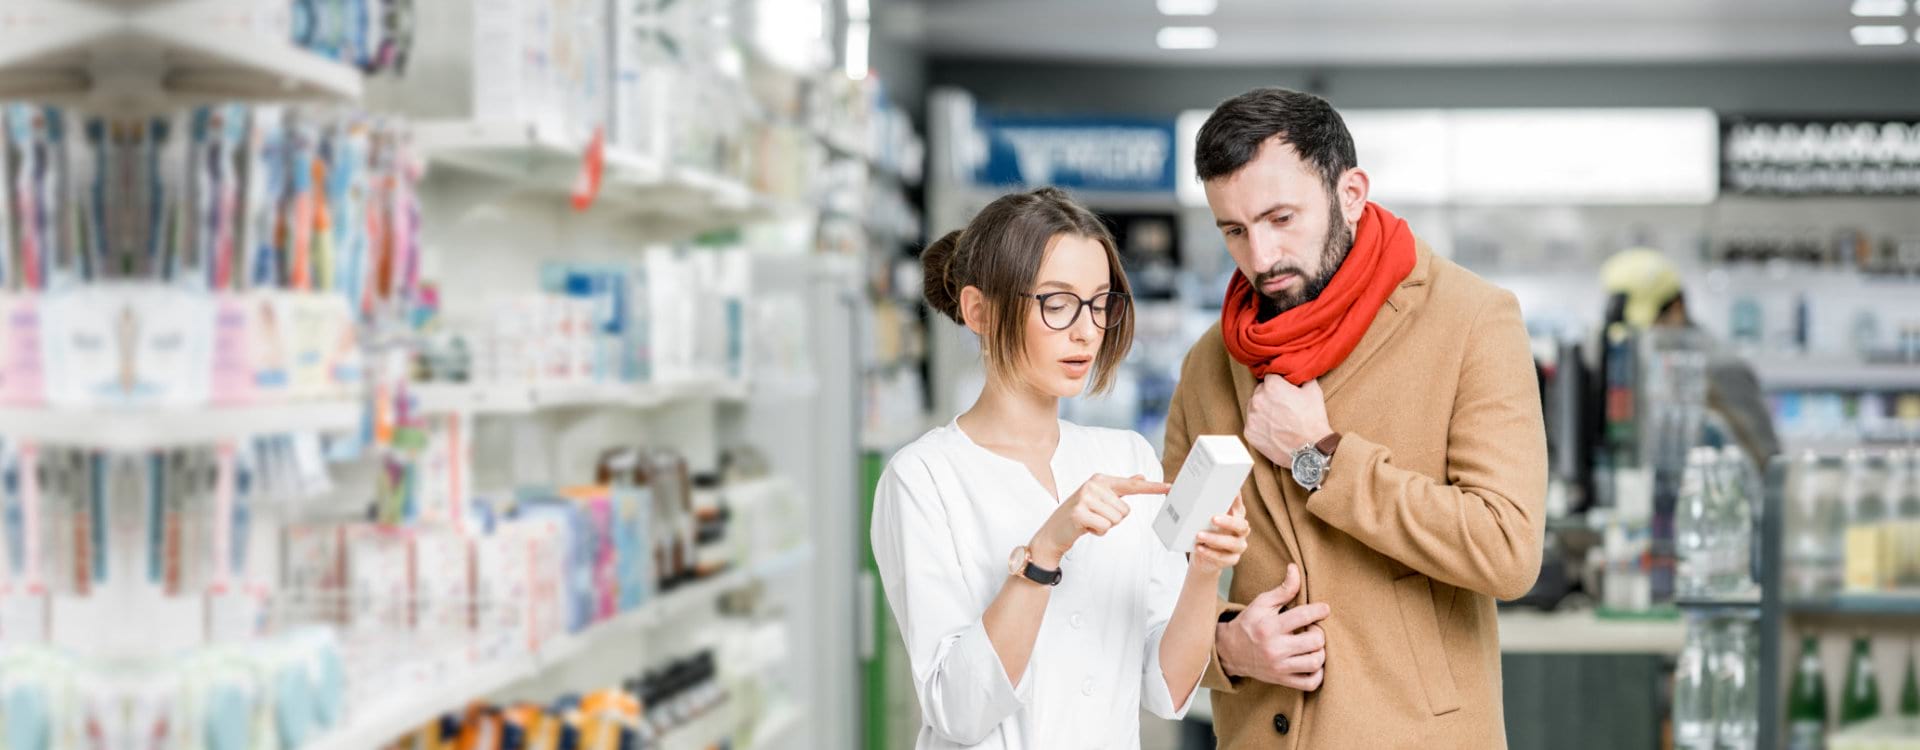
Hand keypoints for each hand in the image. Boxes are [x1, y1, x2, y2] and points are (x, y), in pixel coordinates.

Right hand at [1029, 474, 1170, 566]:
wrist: (1054, 532)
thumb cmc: (1080, 514)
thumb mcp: (1101, 498)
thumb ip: (1121, 487)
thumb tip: (1141, 477)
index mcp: (1100, 480)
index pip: (1131, 485)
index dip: (1152, 488)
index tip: (1170, 487)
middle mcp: (1092, 485)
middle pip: (1125, 510)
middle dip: (1113, 519)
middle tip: (1095, 517)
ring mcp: (1084, 498)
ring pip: (1117, 520)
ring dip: (1105, 526)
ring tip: (1090, 522)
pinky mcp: (1079, 513)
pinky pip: (1105, 527)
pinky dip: (1098, 532)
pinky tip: (1085, 528)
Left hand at [1188, 495, 1249, 575]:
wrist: (1203, 557)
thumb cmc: (1202, 530)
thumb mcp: (1199, 517)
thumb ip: (1191, 503)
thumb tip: (1170, 488)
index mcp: (1235, 515)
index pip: (1238, 504)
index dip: (1237, 498)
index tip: (1231, 491)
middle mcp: (1241, 530)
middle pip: (1241, 525)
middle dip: (1228, 521)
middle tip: (1213, 518)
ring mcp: (1238, 545)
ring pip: (1233, 543)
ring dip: (1216, 539)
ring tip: (1199, 535)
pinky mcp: (1232, 559)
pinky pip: (1223, 557)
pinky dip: (1211, 553)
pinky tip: (1199, 548)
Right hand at [1215, 564, 1329, 690]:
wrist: (1230, 651)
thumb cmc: (1249, 623)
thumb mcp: (1262, 603)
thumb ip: (1283, 589)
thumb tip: (1295, 569)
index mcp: (1270, 627)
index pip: (1303, 616)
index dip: (1319, 610)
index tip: (1324, 609)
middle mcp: (1275, 649)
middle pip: (1315, 641)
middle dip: (1319, 632)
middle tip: (1313, 629)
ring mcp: (1279, 667)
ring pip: (1315, 662)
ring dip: (1320, 651)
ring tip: (1313, 645)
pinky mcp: (1282, 680)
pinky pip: (1310, 682)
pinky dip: (1318, 673)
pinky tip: (1312, 662)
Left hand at [1244, 376, 1332, 466]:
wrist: (1310, 450)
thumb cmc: (1312, 421)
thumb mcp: (1313, 392)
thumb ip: (1302, 377)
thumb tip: (1299, 372)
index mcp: (1272, 386)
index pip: (1270, 376)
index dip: (1278, 382)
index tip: (1283, 389)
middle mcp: (1258, 399)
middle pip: (1260, 391)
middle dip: (1269, 396)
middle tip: (1282, 406)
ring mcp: (1252, 417)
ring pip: (1254, 407)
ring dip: (1263, 410)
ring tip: (1278, 419)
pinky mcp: (1249, 433)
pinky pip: (1252, 423)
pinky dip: (1260, 425)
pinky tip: (1273, 430)